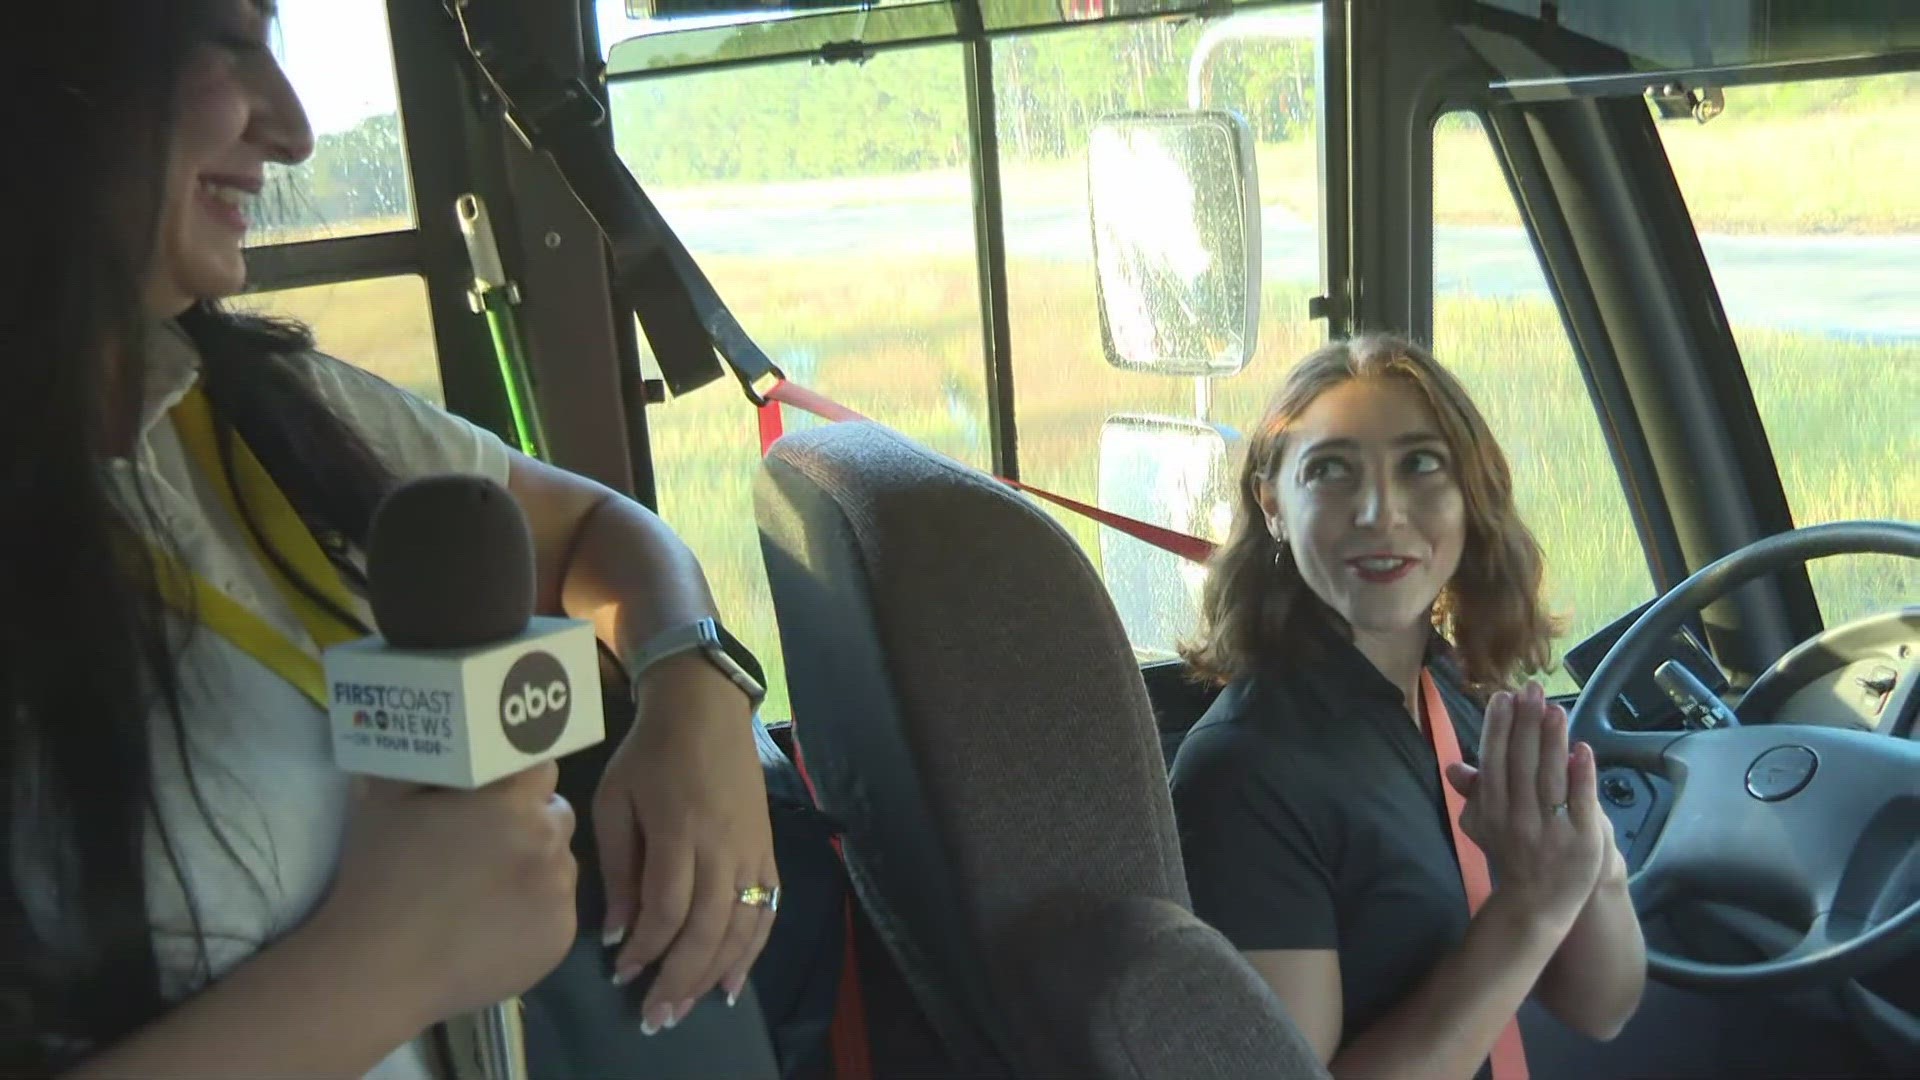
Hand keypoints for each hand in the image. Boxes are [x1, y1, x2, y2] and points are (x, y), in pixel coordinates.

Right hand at [308, 763, 577, 1026]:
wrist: (379, 969)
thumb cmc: (379, 878)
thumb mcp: (387, 799)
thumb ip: (426, 760)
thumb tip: (441, 735)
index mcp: (513, 803)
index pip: (541, 768)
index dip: (517, 776)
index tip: (495, 791)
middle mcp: (549, 844)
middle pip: (556, 815)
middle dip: (530, 820)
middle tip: (487, 843)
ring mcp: (559, 894)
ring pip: (560, 864)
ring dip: (535, 867)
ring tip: (488, 890)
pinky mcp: (560, 938)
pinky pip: (557, 911)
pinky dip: (535, 913)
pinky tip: (493, 925)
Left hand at [594, 653, 776, 1032]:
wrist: (706, 710)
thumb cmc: (650, 753)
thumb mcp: (615, 799)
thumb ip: (619, 868)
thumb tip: (617, 932)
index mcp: (680, 830)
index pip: (667, 908)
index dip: (646, 949)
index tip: (621, 974)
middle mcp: (723, 847)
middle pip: (708, 928)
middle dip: (680, 978)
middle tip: (656, 1016)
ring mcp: (751, 850)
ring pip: (741, 927)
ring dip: (715, 974)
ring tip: (689, 1007)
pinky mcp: (767, 851)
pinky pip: (767, 910)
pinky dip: (753, 950)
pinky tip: (734, 983)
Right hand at [1442, 682, 1610, 932]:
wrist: (1536, 906)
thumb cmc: (1510, 857)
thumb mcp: (1482, 826)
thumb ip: (1474, 793)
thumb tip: (1453, 765)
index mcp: (1493, 810)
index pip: (1494, 760)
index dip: (1498, 727)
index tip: (1503, 697)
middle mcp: (1518, 816)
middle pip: (1521, 762)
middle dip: (1526, 723)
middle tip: (1531, 690)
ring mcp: (1551, 828)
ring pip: (1550, 776)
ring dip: (1552, 740)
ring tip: (1555, 709)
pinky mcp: (1582, 839)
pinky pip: (1581, 801)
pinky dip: (1581, 775)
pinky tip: (1582, 749)